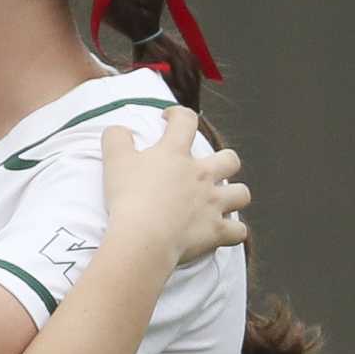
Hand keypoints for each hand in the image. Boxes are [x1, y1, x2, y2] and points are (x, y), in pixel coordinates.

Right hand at [101, 107, 249, 264]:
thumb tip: (119, 130)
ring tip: (221, 201)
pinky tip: (223, 232)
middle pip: (229, 159)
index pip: (185, 121)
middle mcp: (201, 175)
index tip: (169, 120)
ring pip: (241, 193)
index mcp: (175, 154)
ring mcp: (213, 203)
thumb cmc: (128, 198)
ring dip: (233, 195)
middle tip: (206, 169)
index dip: (178, 116)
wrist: (143, 238)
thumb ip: (116, 139)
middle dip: (223, 161)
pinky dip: (232, 232)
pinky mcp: (216, 231)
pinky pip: (237, 232)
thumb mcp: (114, 161)